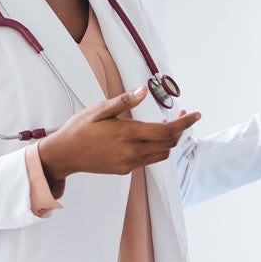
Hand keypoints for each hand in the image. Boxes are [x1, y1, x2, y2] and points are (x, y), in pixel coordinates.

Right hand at [38, 86, 200, 192]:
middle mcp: (132, 152)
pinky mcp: (125, 170)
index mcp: (127, 134)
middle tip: (181, 114)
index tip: (196, 115)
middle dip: (179, 130)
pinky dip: (156, 148)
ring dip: (168, 140)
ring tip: (165, 125)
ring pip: (161, 154)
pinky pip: (149, 160)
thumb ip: (124, 101)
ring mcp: (129, 163)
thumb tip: (143, 91)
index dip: (184, 123)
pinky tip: (148, 137)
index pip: (166, 131)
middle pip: (168, 144)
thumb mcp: (99, 109)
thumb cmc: (79, 129)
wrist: (64, 155)